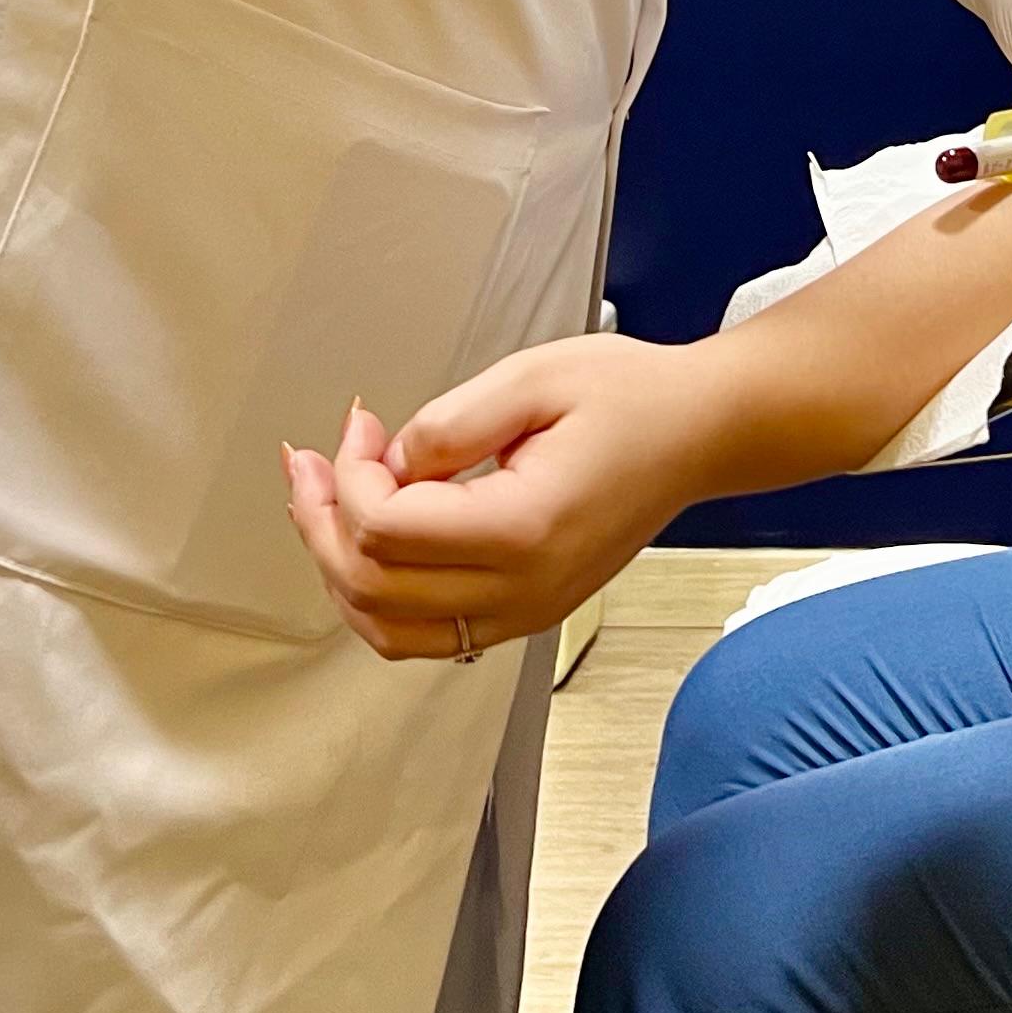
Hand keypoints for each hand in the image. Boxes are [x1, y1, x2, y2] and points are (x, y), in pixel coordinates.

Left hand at [280, 335, 721, 662]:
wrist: (700, 432)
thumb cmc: (633, 397)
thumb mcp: (534, 377)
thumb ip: (449, 424)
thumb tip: (386, 465)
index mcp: (525, 528)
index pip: (386, 528)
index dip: (350, 474)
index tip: (361, 424)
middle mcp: (523, 588)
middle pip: (371, 588)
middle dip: (321, 520)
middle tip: (311, 463)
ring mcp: (524, 611)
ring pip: (387, 630)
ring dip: (339, 568)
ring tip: (324, 505)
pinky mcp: (525, 613)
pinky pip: (423, 635)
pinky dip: (378, 597)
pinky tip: (369, 541)